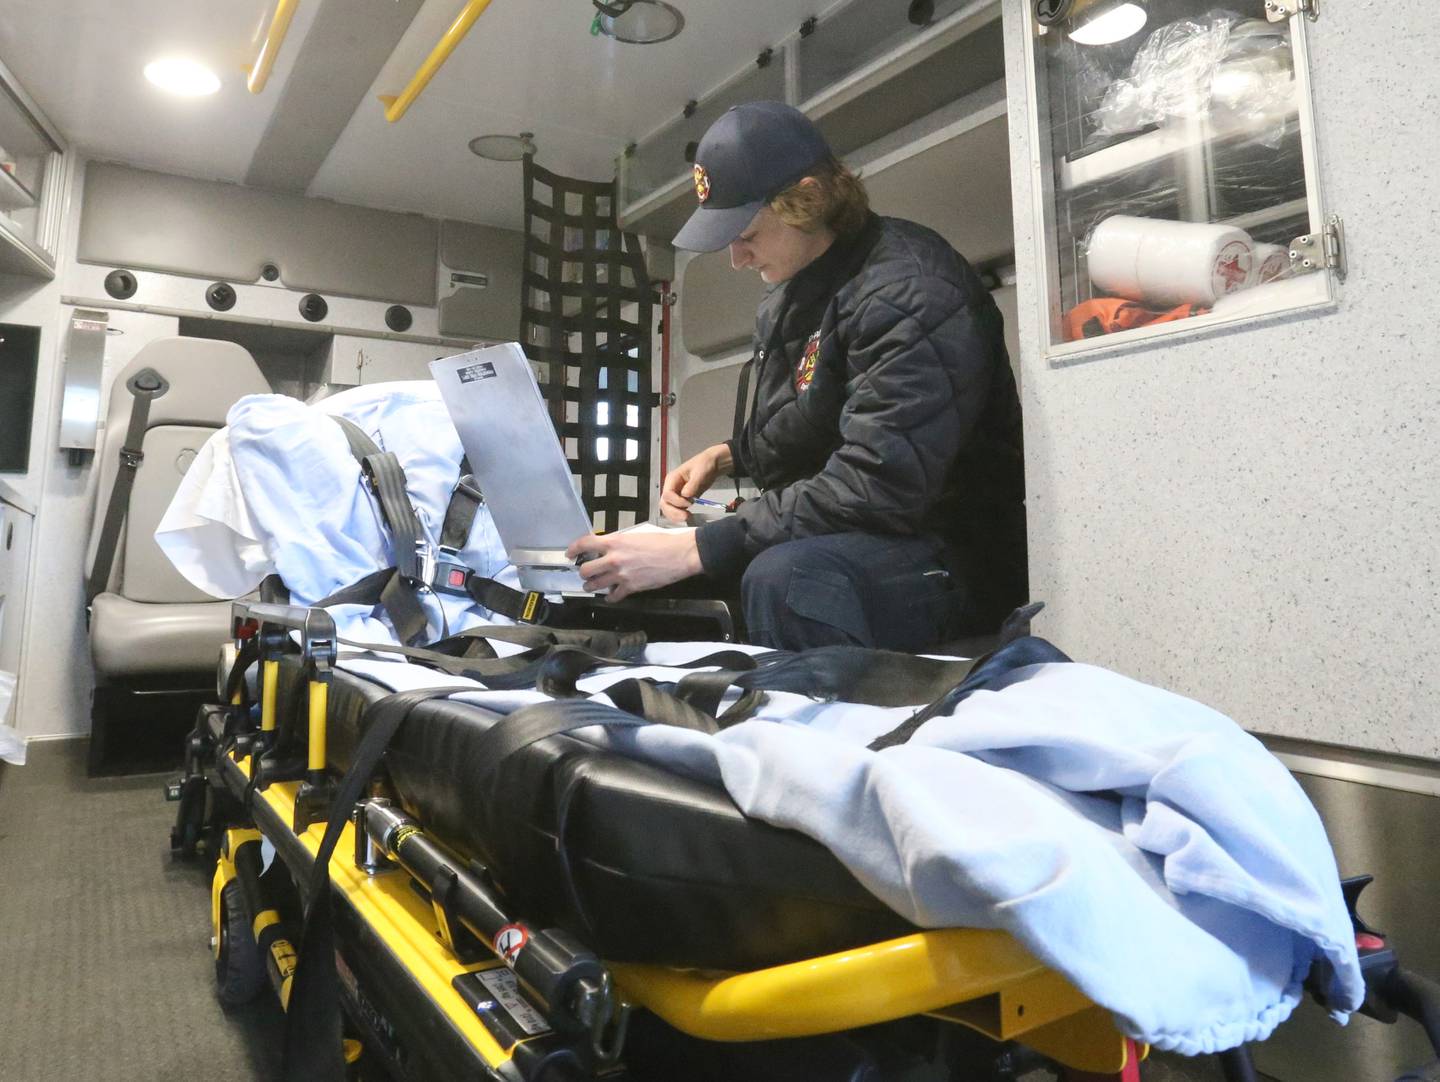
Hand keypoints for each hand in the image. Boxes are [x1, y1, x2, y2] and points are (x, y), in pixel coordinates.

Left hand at [565, 530, 702, 601]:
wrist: (678, 555)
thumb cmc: (661, 542)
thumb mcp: (635, 536)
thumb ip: (619, 543)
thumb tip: (609, 550)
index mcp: (614, 542)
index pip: (585, 544)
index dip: (573, 549)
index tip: (569, 554)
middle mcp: (613, 559)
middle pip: (585, 569)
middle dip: (583, 572)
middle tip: (586, 573)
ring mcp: (621, 575)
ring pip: (595, 585)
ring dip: (591, 586)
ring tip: (591, 586)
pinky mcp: (630, 588)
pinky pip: (613, 597)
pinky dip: (610, 597)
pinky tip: (611, 596)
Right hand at [659, 443, 733, 523]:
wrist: (711, 465)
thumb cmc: (704, 465)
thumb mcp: (700, 473)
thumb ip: (692, 485)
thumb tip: (686, 495)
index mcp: (672, 478)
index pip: (668, 494)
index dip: (677, 501)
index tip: (690, 503)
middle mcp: (671, 487)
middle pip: (664, 503)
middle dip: (673, 512)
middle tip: (685, 517)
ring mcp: (676, 494)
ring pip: (668, 509)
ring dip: (676, 515)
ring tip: (688, 518)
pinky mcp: (682, 500)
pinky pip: (677, 510)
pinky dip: (680, 515)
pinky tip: (689, 516)